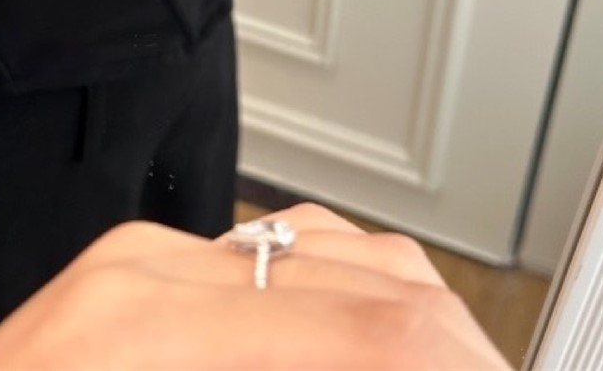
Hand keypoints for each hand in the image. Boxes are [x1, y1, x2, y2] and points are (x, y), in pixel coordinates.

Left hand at [0, 203, 508, 369]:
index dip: (460, 364)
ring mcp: (144, 254)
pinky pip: (278, 249)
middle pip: (375, 278)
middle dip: (452, 345)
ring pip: (337, 245)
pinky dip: (344, 290)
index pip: (375, 333)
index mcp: (151, 339)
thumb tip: (403, 365)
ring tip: (434, 361)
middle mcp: (153, 270)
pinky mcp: (142, 264)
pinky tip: (358, 335)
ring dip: (409, 314)